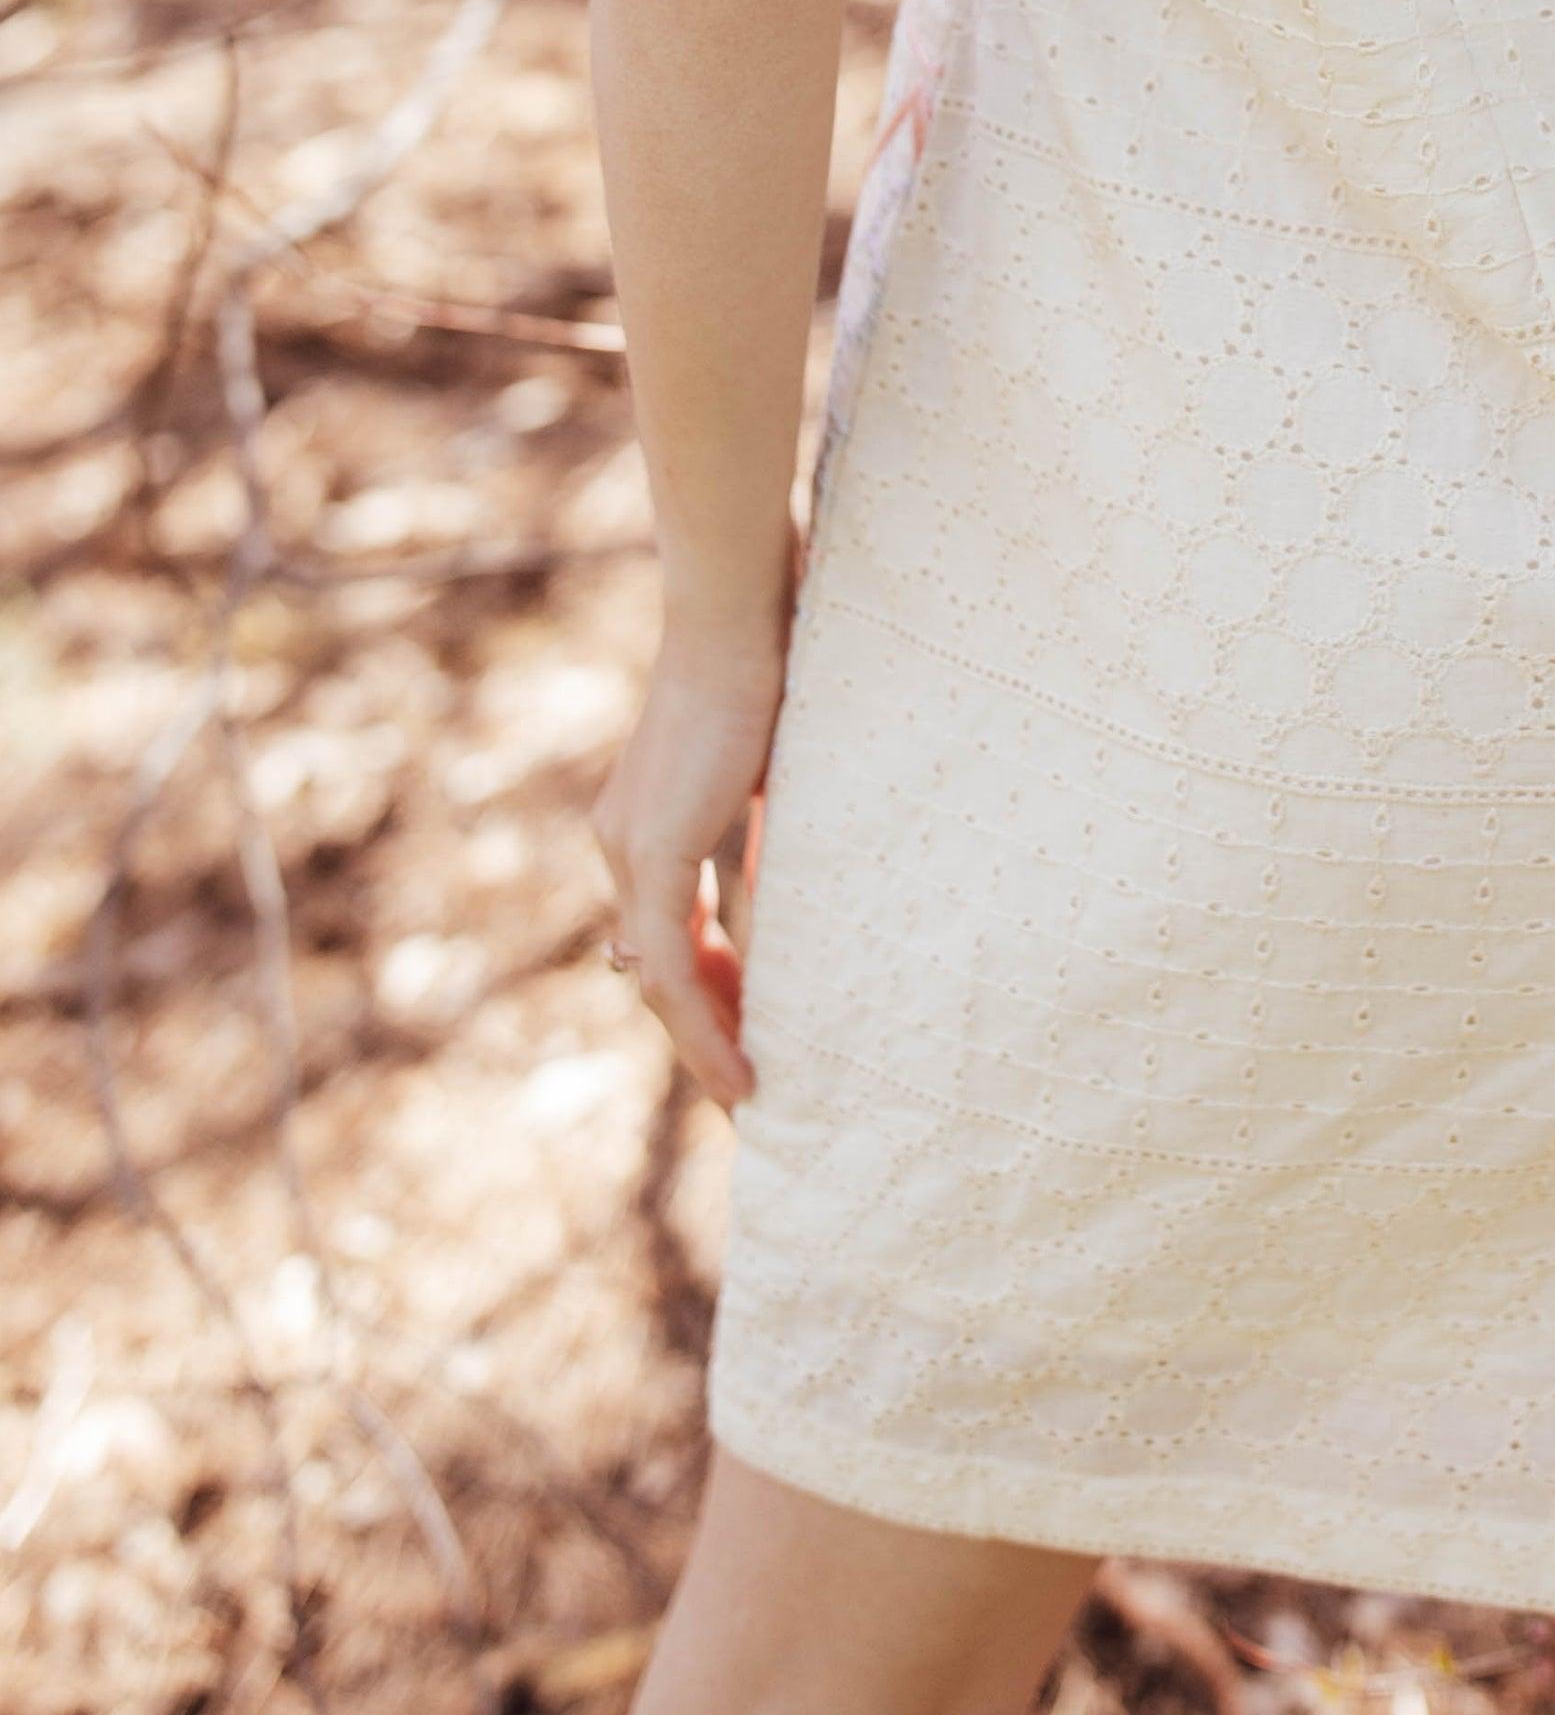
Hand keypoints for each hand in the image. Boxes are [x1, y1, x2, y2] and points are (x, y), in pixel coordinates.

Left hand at [593, 610, 786, 1108]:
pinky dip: (704, 1027)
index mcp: (648, 824)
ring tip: (748, 1102)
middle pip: (658, 970)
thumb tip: (772, 925)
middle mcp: (623, 845)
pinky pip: (673, 968)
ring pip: (660, 981)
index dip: (709, 996)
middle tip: (749, 1096)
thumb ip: (755, 849)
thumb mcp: (764, 781)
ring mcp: (631, 852)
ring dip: (704, 1048)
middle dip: (704, 1038)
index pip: (670, 936)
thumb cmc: (768, 668)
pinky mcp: (654, 853)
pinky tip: (741, 1073)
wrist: (738, 612)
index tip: (751, 1042)